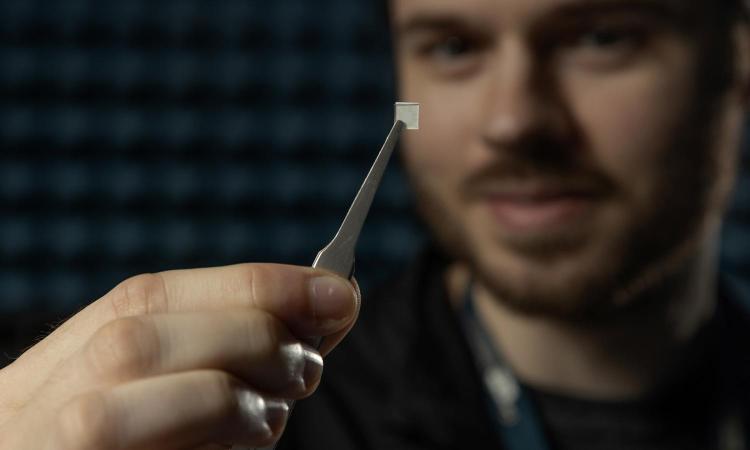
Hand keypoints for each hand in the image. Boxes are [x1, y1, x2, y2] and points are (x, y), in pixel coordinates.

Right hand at [0, 263, 359, 448]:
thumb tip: (322, 304)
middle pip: (158, 339)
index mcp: (75, 346)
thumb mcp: (141, 371)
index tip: (337, 291)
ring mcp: (70, 445)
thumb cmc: (108, 427)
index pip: (159, 293)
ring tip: (271, 416)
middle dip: (258, 340)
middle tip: (308, 365)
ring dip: (249, 402)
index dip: (260, 286)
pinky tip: (232, 448)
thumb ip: (215, 334)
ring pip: (185, 400)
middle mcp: (57, 391)